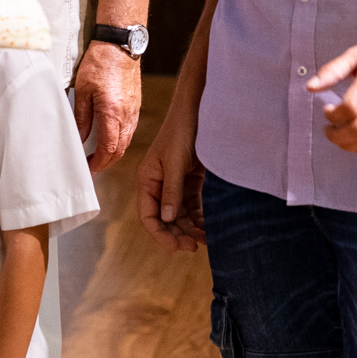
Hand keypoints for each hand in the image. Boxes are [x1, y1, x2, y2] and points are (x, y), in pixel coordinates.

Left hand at [74, 41, 141, 172]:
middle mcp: (127, 115)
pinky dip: (120, 141)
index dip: (97, 163)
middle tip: (91, 167)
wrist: (119, 45)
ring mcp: (134, 111)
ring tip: (98, 156)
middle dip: (106, 163)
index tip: (87, 169)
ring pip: (126, 142)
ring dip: (113, 153)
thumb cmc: (99, 63)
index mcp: (112, 112)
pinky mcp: (136, 106)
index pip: (108, 149)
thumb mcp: (82, 90)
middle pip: (120, 151)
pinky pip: (130, 131)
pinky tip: (109, 139)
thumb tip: (79, 138)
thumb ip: (81, 117)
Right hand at [135, 93, 204, 251]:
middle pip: (166, 218)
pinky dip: (199, 217)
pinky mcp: (190, 180)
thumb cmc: (181, 132)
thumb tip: (168, 219)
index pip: (148, 215)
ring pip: (181, 215)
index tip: (176, 247)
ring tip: (206, 241)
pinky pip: (193, 205)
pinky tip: (208, 228)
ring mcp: (175, 183)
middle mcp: (159, 184)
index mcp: (148, 180)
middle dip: (179, 234)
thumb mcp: (175, 162)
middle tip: (195, 246)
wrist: (198, 111)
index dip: (160, 234)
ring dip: (191, 228)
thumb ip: (172, 191)